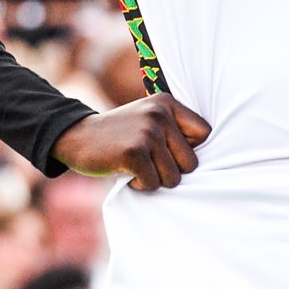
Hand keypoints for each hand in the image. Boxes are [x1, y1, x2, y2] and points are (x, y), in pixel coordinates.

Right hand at [52, 94, 211, 191]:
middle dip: (171, 171)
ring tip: (137, 166)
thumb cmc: (120, 135)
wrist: (77, 136)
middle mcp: (160, 114)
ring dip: (155, 179)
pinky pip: (154, 184)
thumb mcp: (148, 118)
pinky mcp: (133, 152)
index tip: (168, 152)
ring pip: (174, 178)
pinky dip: (140, 185)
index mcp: (167, 103)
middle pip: (191, 162)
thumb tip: (211, 158)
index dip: (188, 150)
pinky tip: (127, 172)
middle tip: (149, 163)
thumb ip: (174, 129)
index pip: (205, 134)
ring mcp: (146, 132)